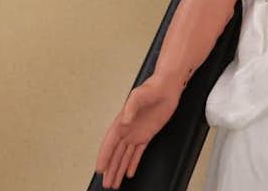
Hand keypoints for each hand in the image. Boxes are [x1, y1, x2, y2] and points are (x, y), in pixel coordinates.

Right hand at [96, 74, 180, 188]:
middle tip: (106, 184)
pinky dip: (133, 163)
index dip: (104, 156)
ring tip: (114, 183)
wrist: (167, 87)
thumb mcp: (139, 95)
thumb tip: (124, 122)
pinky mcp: (147, 135)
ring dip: (119, 169)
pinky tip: (129, 173)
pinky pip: (138, 153)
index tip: (99, 169)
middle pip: (116, 154)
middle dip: (110, 169)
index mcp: (121, 122)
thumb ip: (130, 108)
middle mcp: (127, 130)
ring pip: (125, 156)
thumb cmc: (152, 87)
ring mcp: (136, 133)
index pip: (110, 143)